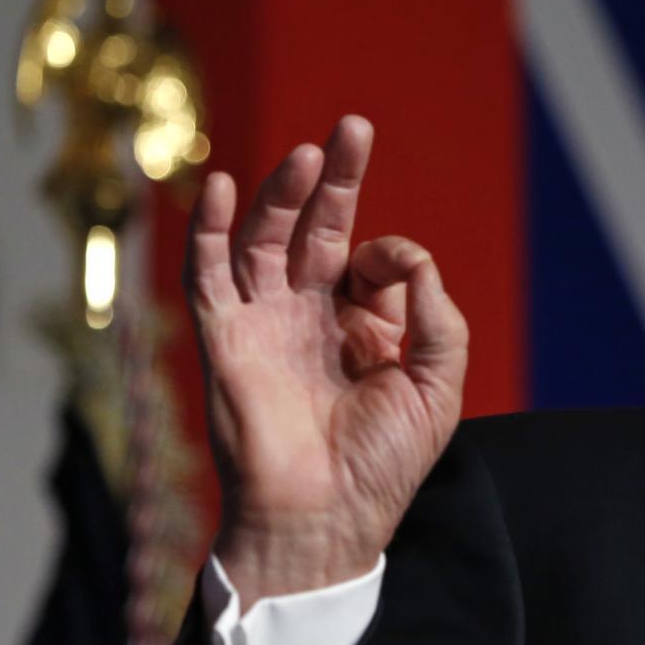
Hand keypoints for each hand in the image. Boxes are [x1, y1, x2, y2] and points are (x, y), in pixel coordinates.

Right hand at [188, 116, 468, 599]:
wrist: (325, 517)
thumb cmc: (383, 463)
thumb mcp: (437, 386)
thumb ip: (436, 317)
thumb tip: (412, 256)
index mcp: (362, 327)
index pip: (369, 259)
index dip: (389, 251)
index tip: (397, 269)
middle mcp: (309, 316)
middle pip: (315, 228)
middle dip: (334, 179)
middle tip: (353, 128)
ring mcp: (264, 323)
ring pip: (265, 239)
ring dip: (281, 193)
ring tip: (308, 154)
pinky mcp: (224, 338)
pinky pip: (208, 273)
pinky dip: (210, 230)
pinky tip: (222, 186)